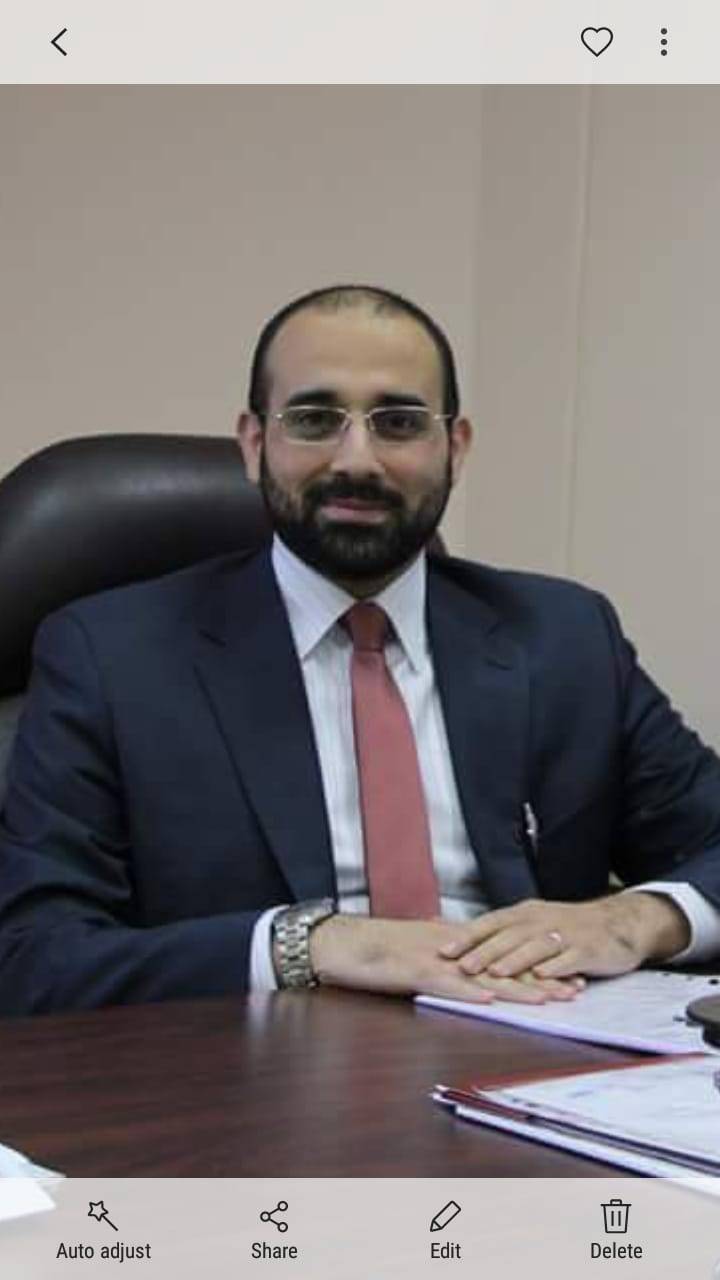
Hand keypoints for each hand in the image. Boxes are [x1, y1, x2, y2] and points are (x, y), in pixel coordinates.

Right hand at [309, 915, 582, 1003]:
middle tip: (577, 988)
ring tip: (550, 997)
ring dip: (518, 988)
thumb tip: (465, 961)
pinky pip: (446, 984)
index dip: (537, 965)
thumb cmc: (374, 950)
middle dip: (541, 978)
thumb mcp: (417, 949)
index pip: (503, 955)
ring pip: (484, 975)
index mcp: (453, 943)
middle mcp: (451, 948)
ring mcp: (433, 960)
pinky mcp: (413, 972)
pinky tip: (491, 1000)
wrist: (340, 942)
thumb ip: (443, 954)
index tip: (568, 973)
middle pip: (503, 964)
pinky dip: (468, 993)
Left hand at [437, 892, 690, 979]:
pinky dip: (556, 967)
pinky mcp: (588, 950)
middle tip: (462, 966)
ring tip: (496, 973)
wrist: (617, 923)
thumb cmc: (565, 927)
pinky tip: (544, 976)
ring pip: (537, 947)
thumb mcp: (531, 921)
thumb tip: (448, 929)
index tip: (443, 951)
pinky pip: (570, 958)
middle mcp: (542, 921)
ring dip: (516, 960)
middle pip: (510, 936)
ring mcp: (566, 935)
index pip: (491, 923)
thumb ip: (496, 930)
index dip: (467, 937)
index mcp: (525, 913)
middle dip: (485, 951)